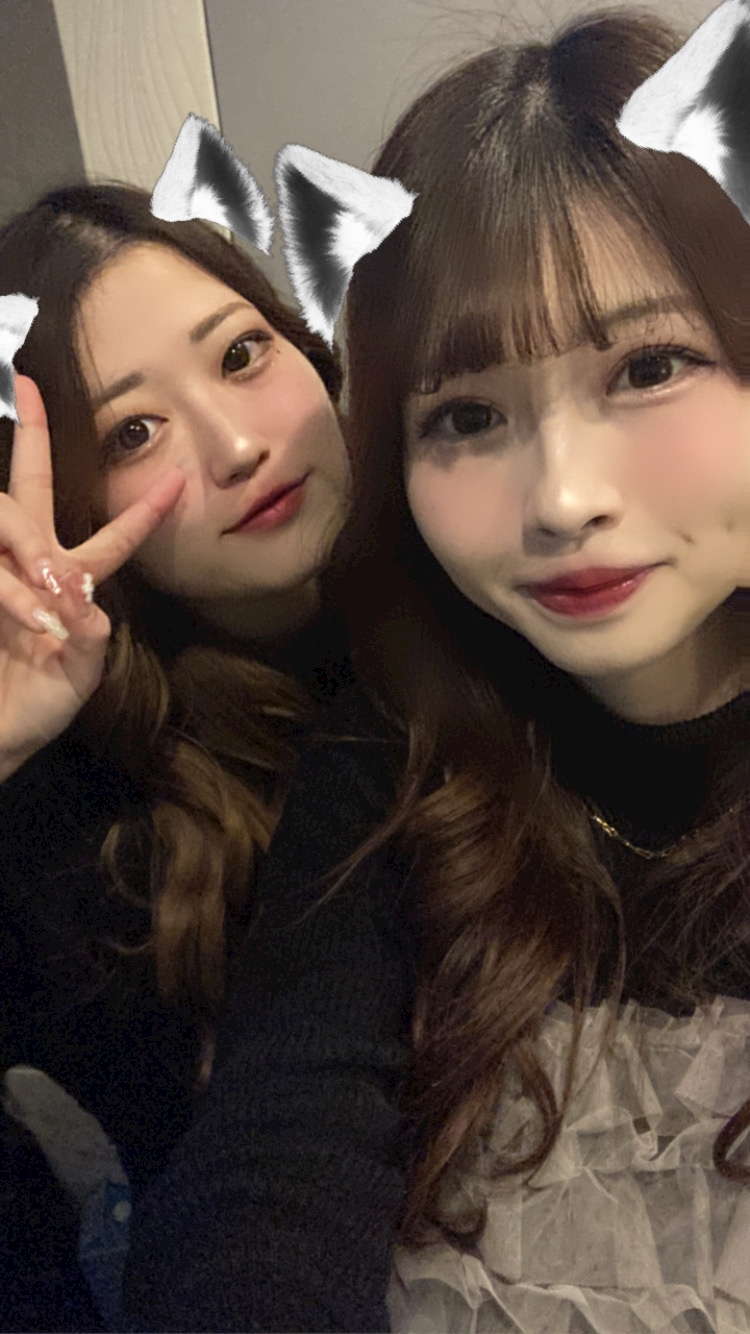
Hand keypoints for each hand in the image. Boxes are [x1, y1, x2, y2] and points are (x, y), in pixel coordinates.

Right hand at [0, 375, 184, 779]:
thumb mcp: (80, 674)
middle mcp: (30, 566)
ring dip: (27, 550)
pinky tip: (36, 623)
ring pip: (8, 518)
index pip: (113, 537)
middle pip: (28, 484)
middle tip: (29, 388)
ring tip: (45, 594)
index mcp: (71, 583)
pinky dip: (12, 593)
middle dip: (31, 432)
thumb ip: (90, 638)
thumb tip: (83, 600)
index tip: (176, 479)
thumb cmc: (38, 706)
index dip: (144, 512)